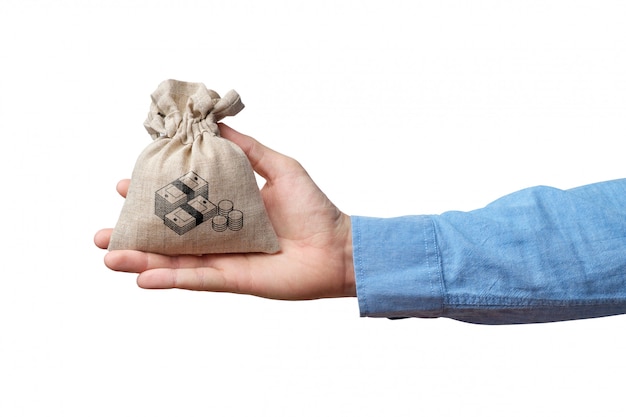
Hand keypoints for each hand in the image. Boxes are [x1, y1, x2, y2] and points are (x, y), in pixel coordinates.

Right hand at [94, 124, 355, 299]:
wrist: (337, 247)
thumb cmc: (314, 208)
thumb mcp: (279, 167)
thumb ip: (248, 149)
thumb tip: (218, 124)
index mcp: (226, 208)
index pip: (180, 202)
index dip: (152, 195)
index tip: (124, 185)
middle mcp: (219, 234)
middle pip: (168, 235)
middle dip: (135, 233)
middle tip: (103, 230)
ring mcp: (224, 258)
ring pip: (174, 260)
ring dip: (139, 259)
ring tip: (107, 255)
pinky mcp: (233, 279)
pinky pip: (196, 279)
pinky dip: (168, 279)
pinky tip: (141, 278)